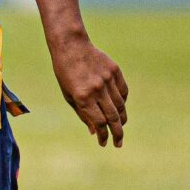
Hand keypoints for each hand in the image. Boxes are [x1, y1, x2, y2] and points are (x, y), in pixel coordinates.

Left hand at [50, 33, 127, 147]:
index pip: (99, 122)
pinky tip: (120, 109)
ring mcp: (108, 79)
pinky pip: (123, 91)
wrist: (71, 46)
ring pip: (120, 105)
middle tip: (118, 143)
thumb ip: (82, 114)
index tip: (104, 143)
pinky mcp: (115, 71)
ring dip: (122, 119)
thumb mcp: (68, 95)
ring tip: (120, 127)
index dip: (103, 135)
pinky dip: (123, 102)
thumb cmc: (66, 73)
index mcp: (83, 97)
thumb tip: (94, 132)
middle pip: (113, 117)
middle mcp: (97, 89)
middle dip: (117, 133)